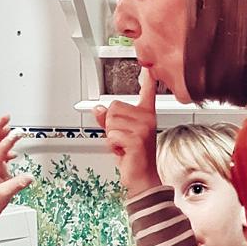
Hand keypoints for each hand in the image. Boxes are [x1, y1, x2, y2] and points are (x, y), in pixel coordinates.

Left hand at [0, 115, 34, 245]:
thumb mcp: (3, 195)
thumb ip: (16, 185)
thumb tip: (29, 176)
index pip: (0, 148)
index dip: (9, 140)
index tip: (18, 132)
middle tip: (7, 117)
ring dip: (1, 136)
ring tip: (9, 128)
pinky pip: (0, 158)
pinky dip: (6, 151)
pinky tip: (14, 154)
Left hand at [93, 69, 160, 195]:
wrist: (143, 179)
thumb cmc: (134, 158)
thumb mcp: (119, 135)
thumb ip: (108, 120)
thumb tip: (98, 108)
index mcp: (146, 115)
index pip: (147, 92)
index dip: (147, 78)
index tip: (148, 66)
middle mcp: (146, 119)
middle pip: (114, 107)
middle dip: (111, 124)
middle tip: (122, 139)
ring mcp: (142, 128)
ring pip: (110, 121)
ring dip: (111, 136)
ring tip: (123, 146)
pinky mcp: (136, 138)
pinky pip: (111, 134)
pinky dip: (112, 145)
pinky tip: (124, 151)